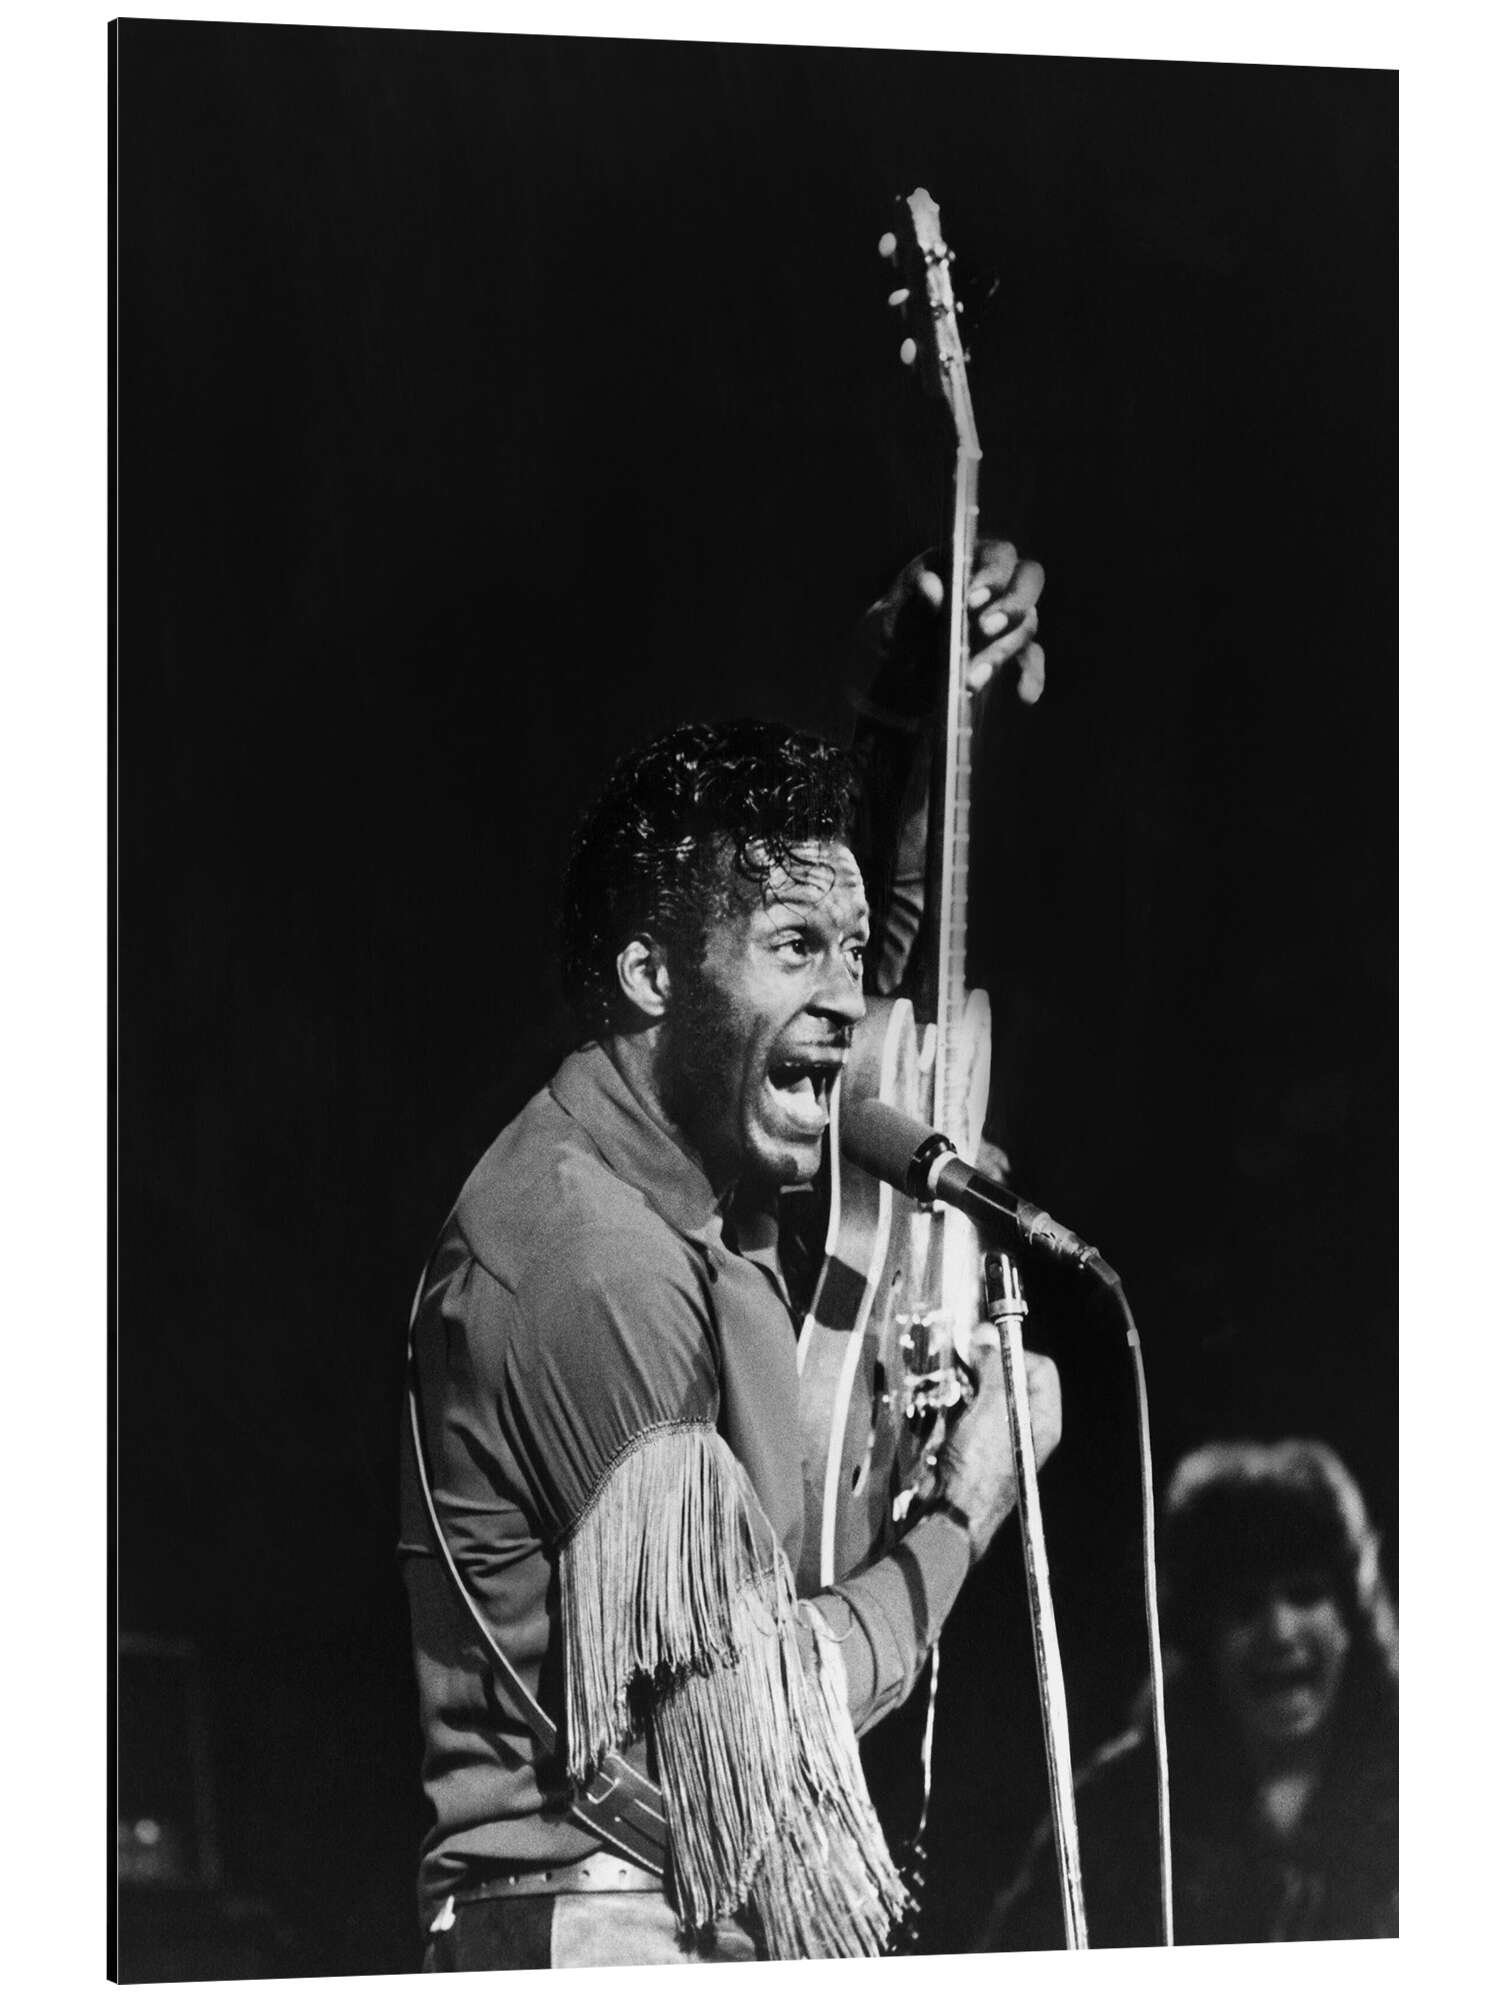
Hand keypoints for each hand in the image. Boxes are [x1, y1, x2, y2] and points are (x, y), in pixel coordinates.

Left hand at [857, 537, 1046, 718]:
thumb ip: (913, 607)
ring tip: (971, 678)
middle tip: (985, 629)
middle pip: (1027, 580)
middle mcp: (993, 584)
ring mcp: (1004, 616)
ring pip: (1025, 623)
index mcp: (964, 562)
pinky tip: (1025, 695)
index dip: (992, 572)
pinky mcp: (1008, 649)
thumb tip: (932, 586)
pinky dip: (1030, 675)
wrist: (895, 674)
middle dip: (1010, 605)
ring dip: (1002, 650)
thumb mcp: (891, 623)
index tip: (972, 600)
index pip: (996, 554)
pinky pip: (1030, 658)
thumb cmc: (893, 636)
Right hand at [931, 1345, 1061, 1565]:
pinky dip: (955, 1404)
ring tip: (955, 1395)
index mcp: (1042, 1418)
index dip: (1014, 1353)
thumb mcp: (991, 1409)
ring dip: (966, 1386)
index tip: (985, 1349)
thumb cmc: (979, 1471)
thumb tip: (987, 1338)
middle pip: (1012, 1377)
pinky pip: (968, 1409)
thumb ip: (993, 1368)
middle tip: (966, 1365)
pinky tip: (947, 1412)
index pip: (1040, 1368)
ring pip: (986, 1391)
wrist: (952, 1511)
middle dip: (986, 1367)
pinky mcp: (976, 1443)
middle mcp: (1025, 1426)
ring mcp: (1000, 1435)